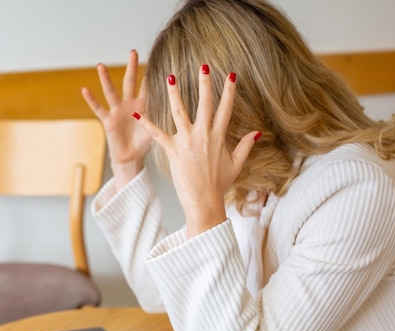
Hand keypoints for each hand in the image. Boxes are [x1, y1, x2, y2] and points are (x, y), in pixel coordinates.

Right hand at [82, 50, 150, 189]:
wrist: (132, 158)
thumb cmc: (145, 143)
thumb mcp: (157, 127)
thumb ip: (164, 116)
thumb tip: (183, 108)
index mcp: (143, 105)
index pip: (148, 85)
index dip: (152, 74)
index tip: (158, 58)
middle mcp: (129, 104)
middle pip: (130, 82)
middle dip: (132, 67)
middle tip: (133, 51)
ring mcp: (117, 111)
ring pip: (111, 92)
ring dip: (105, 79)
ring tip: (100, 65)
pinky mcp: (108, 120)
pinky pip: (99, 109)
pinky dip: (91, 100)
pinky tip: (85, 90)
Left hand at [133, 66, 259, 237]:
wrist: (204, 201)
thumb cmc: (219, 184)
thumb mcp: (236, 165)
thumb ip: (245, 146)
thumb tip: (257, 133)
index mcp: (219, 137)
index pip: (226, 109)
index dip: (229, 91)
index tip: (230, 75)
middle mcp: (204, 135)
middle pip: (204, 104)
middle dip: (204, 84)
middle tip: (203, 66)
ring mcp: (187, 141)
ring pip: (180, 112)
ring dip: (174, 94)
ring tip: (169, 77)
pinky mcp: (173, 150)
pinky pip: (158, 134)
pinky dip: (147, 124)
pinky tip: (138, 114)